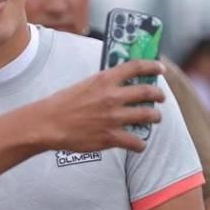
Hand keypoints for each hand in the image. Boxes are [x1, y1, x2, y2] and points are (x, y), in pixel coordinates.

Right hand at [38, 60, 165, 152]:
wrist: (48, 124)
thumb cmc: (62, 104)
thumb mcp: (84, 84)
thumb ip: (103, 84)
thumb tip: (118, 85)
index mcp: (104, 80)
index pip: (136, 67)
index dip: (152, 66)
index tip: (160, 68)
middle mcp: (112, 97)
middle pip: (147, 92)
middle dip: (158, 94)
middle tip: (160, 97)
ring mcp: (114, 118)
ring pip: (148, 116)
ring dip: (155, 117)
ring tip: (154, 118)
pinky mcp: (111, 137)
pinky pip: (136, 142)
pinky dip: (140, 144)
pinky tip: (138, 144)